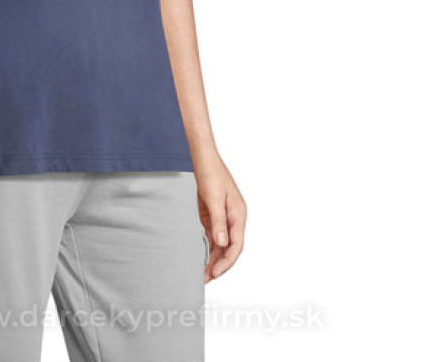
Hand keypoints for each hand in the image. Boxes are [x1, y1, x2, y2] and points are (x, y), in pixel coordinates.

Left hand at [195, 153, 245, 282]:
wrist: (200, 154)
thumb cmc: (210, 171)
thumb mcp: (213, 197)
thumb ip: (218, 220)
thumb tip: (223, 243)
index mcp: (238, 214)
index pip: (236, 245)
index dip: (227, 263)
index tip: (215, 274)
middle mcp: (232, 217)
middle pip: (228, 248)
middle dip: (218, 264)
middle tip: (204, 278)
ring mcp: (221, 215)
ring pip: (218, 243)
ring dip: (210, 257)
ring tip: (198, 271)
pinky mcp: (210, 212)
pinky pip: (209, 234)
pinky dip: (204, 245)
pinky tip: (195, 254)